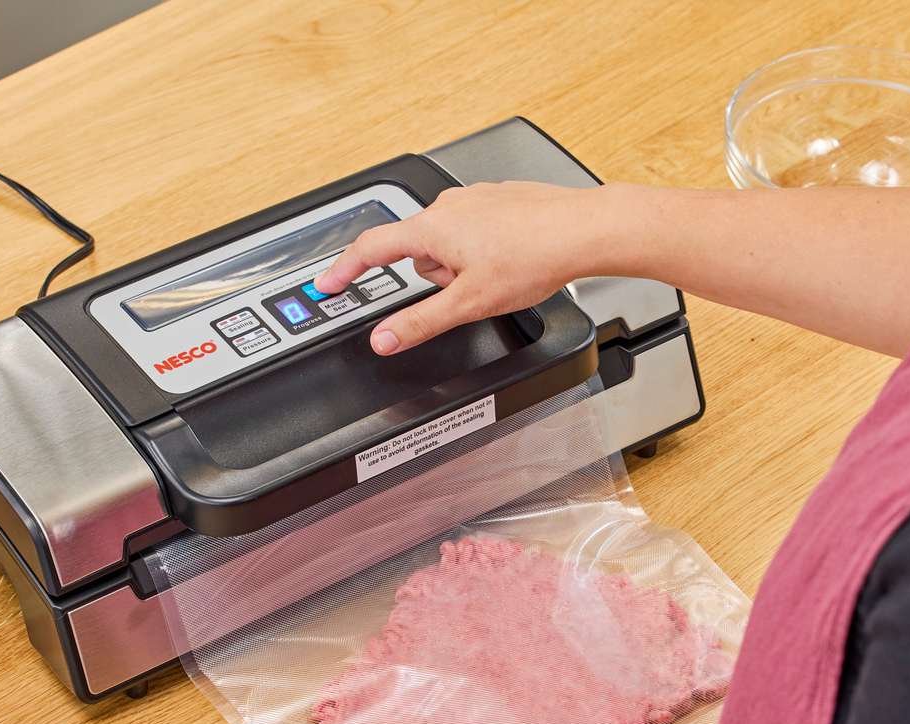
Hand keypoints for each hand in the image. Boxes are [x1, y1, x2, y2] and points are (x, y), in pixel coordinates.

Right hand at [315, 181, 607, 354]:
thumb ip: (420, 323)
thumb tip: (384, 339)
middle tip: (470, 292)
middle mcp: (448, 205)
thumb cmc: (533, 258)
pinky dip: (486, 248)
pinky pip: (475, 230)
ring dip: (462, 265)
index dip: (344, 270)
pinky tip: (512, 259)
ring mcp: (474, 198)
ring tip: (499, 275)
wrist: (582, 230)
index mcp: (431, 228)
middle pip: (418, 253)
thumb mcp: (469, 304)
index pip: (370, 249)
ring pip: (449, 243)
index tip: (328, 284)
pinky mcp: (498, 198)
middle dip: (437, 278)